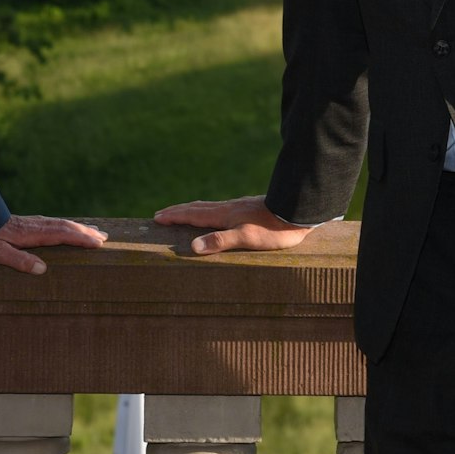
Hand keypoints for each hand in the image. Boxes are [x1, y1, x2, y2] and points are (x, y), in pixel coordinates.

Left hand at [0, 215, 108, 274]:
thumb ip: (18, 261)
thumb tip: (43, 269)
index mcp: (30, 234)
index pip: (61, 235)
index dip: (81, 238)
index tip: (98, 242)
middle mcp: (33, 225)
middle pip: (64, 226)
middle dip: (85, 231)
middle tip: (105, 237)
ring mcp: (29, 222)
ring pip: (59, 223)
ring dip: (77, 227)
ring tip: (93, 230)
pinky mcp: (24, 223)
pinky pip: (51, 223)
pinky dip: (65, 225)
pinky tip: (65, 228)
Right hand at [154, 195, 313, 255]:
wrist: (297, 211)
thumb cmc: (273, 229)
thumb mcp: (246, 238)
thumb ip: (220, 241)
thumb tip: (193, 246)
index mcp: (224, 215)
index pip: (193, 215)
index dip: (175, 216)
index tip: (157, 217)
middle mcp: (228, 208)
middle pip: (198, 208)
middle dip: (179, 211)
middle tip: (162, 214)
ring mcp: (238, 207)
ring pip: (209, 207)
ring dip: (192, 210)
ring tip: (184, 213)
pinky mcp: (248, 209)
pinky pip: (220, 209)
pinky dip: (208, 211)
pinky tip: (217, 215)